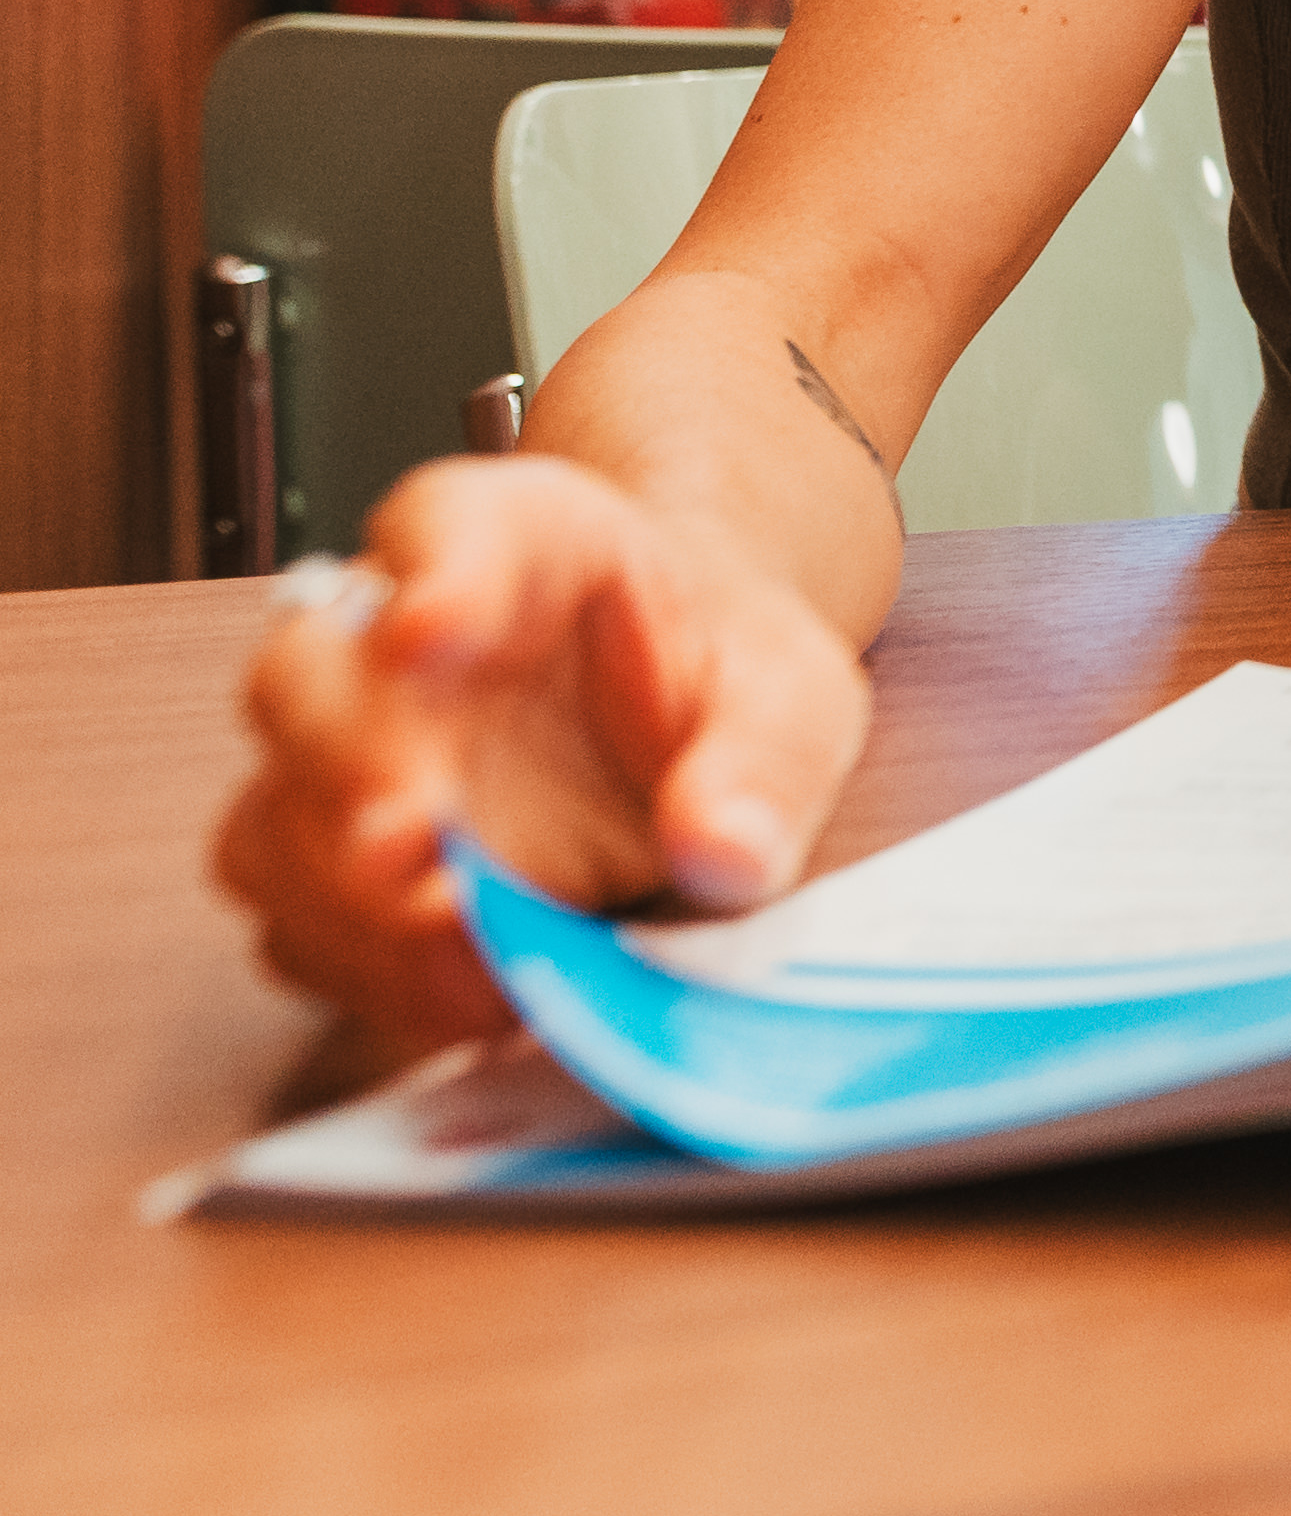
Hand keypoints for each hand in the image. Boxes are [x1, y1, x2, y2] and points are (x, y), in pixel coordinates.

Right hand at [212, 457, 875, 1049]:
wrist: (681, 720)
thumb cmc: (717, 675)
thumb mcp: (789, 694)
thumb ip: (762, 761)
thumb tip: (726, 852)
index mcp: (520, 542)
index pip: (445, 522)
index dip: (433, 576)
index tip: (429, 630)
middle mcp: (389, 646)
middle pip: (308, 674)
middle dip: (349, 761)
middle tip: (407, 836)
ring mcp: (345, 765)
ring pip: (276, 815)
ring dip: (341, 891)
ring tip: (446, 939)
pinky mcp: (338, 874)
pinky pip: (303, 925)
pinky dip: (366, 968)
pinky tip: (454, 994)